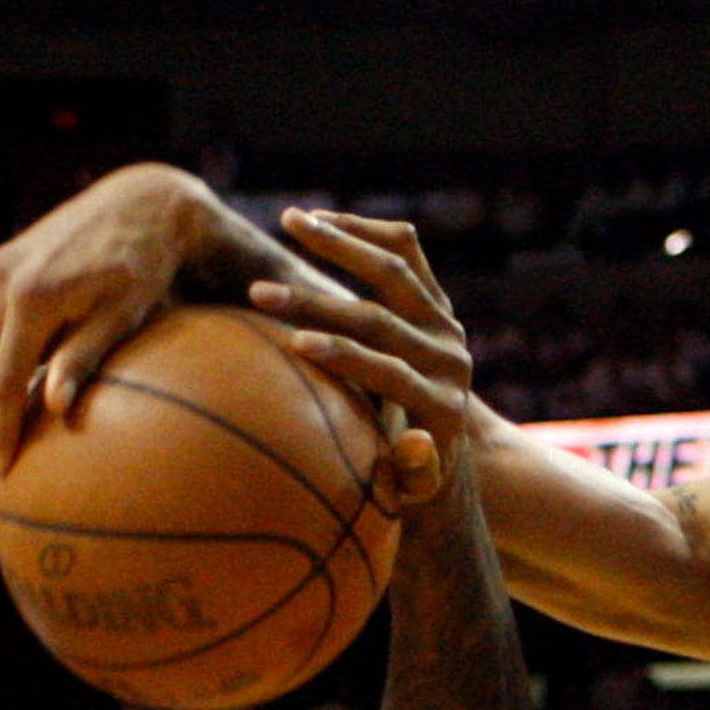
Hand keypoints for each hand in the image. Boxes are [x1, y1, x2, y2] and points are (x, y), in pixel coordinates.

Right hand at [0, 163, 217, 471]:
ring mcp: (1, 266)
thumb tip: (53, 408)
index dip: (1, 428)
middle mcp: (5, 278)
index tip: (3, 467)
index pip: (4, 380)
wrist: (143, 201)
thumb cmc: (144, 265)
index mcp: (32, 297)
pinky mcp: (5, 259)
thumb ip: (84, 359)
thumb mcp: (121, 315)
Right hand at [251, 209, 471, 510]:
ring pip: (396, 268)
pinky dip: (364, 230)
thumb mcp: (413, 491)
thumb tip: (416, 444)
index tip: (293, 343)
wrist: (445, 446)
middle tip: (258, 292)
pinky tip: (320, 219)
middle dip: (316, 304)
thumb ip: (416, 475)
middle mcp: (451, 356)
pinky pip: (405, 251)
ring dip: (340, 241)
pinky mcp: (437, 299)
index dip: (343, 356)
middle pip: (382, 317)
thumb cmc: (405, 478)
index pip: (390, 372)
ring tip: (290, 218)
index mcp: (442, 404)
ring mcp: (446, 322)